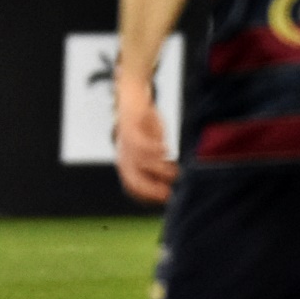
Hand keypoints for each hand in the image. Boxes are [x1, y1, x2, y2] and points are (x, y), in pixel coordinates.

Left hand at [114, 72, 176, 203]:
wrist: (133, 99)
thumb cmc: (145, 127)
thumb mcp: (152, 146)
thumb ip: (160, 162)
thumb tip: (175, 180)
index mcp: (127, 163)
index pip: (133, 187)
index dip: (149, 196)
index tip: (166, 199)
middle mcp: (124, 156)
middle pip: (134, 181)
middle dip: (152, 190)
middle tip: (170, 194)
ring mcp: (126, 144)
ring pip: (141, 164)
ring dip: (160, 170)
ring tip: (175, 170)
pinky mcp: (131, 128)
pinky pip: (141, 144)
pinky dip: (154, 149)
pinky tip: (166, 149)